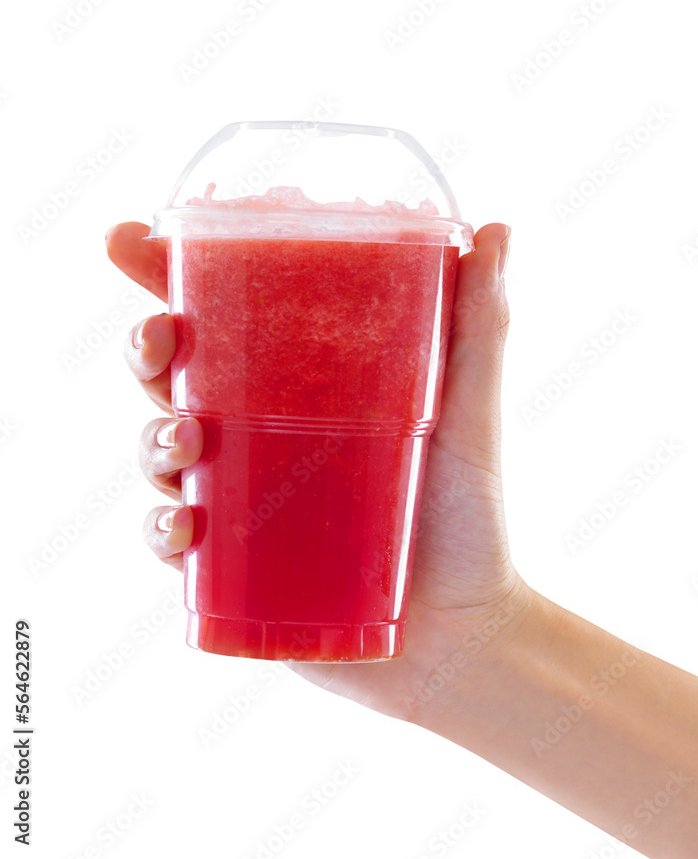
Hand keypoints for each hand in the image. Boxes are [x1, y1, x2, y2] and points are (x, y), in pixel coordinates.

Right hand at [106, 220, 529, 726]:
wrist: (466, 631)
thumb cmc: (466, 514)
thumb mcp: (469, 412)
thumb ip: (481, 324)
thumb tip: (496, 227)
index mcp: (298, 382)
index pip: (220, 315)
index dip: (163, 273)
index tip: (128, 237)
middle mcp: (257, 433)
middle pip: (173, 375)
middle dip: (146, 346)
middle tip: (160, 337)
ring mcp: (238, 501)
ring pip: (161, 452)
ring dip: (152, 438)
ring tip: (189, 442)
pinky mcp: (230, 567)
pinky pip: (170, 544)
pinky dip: (161, 531)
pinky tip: (185, 530)